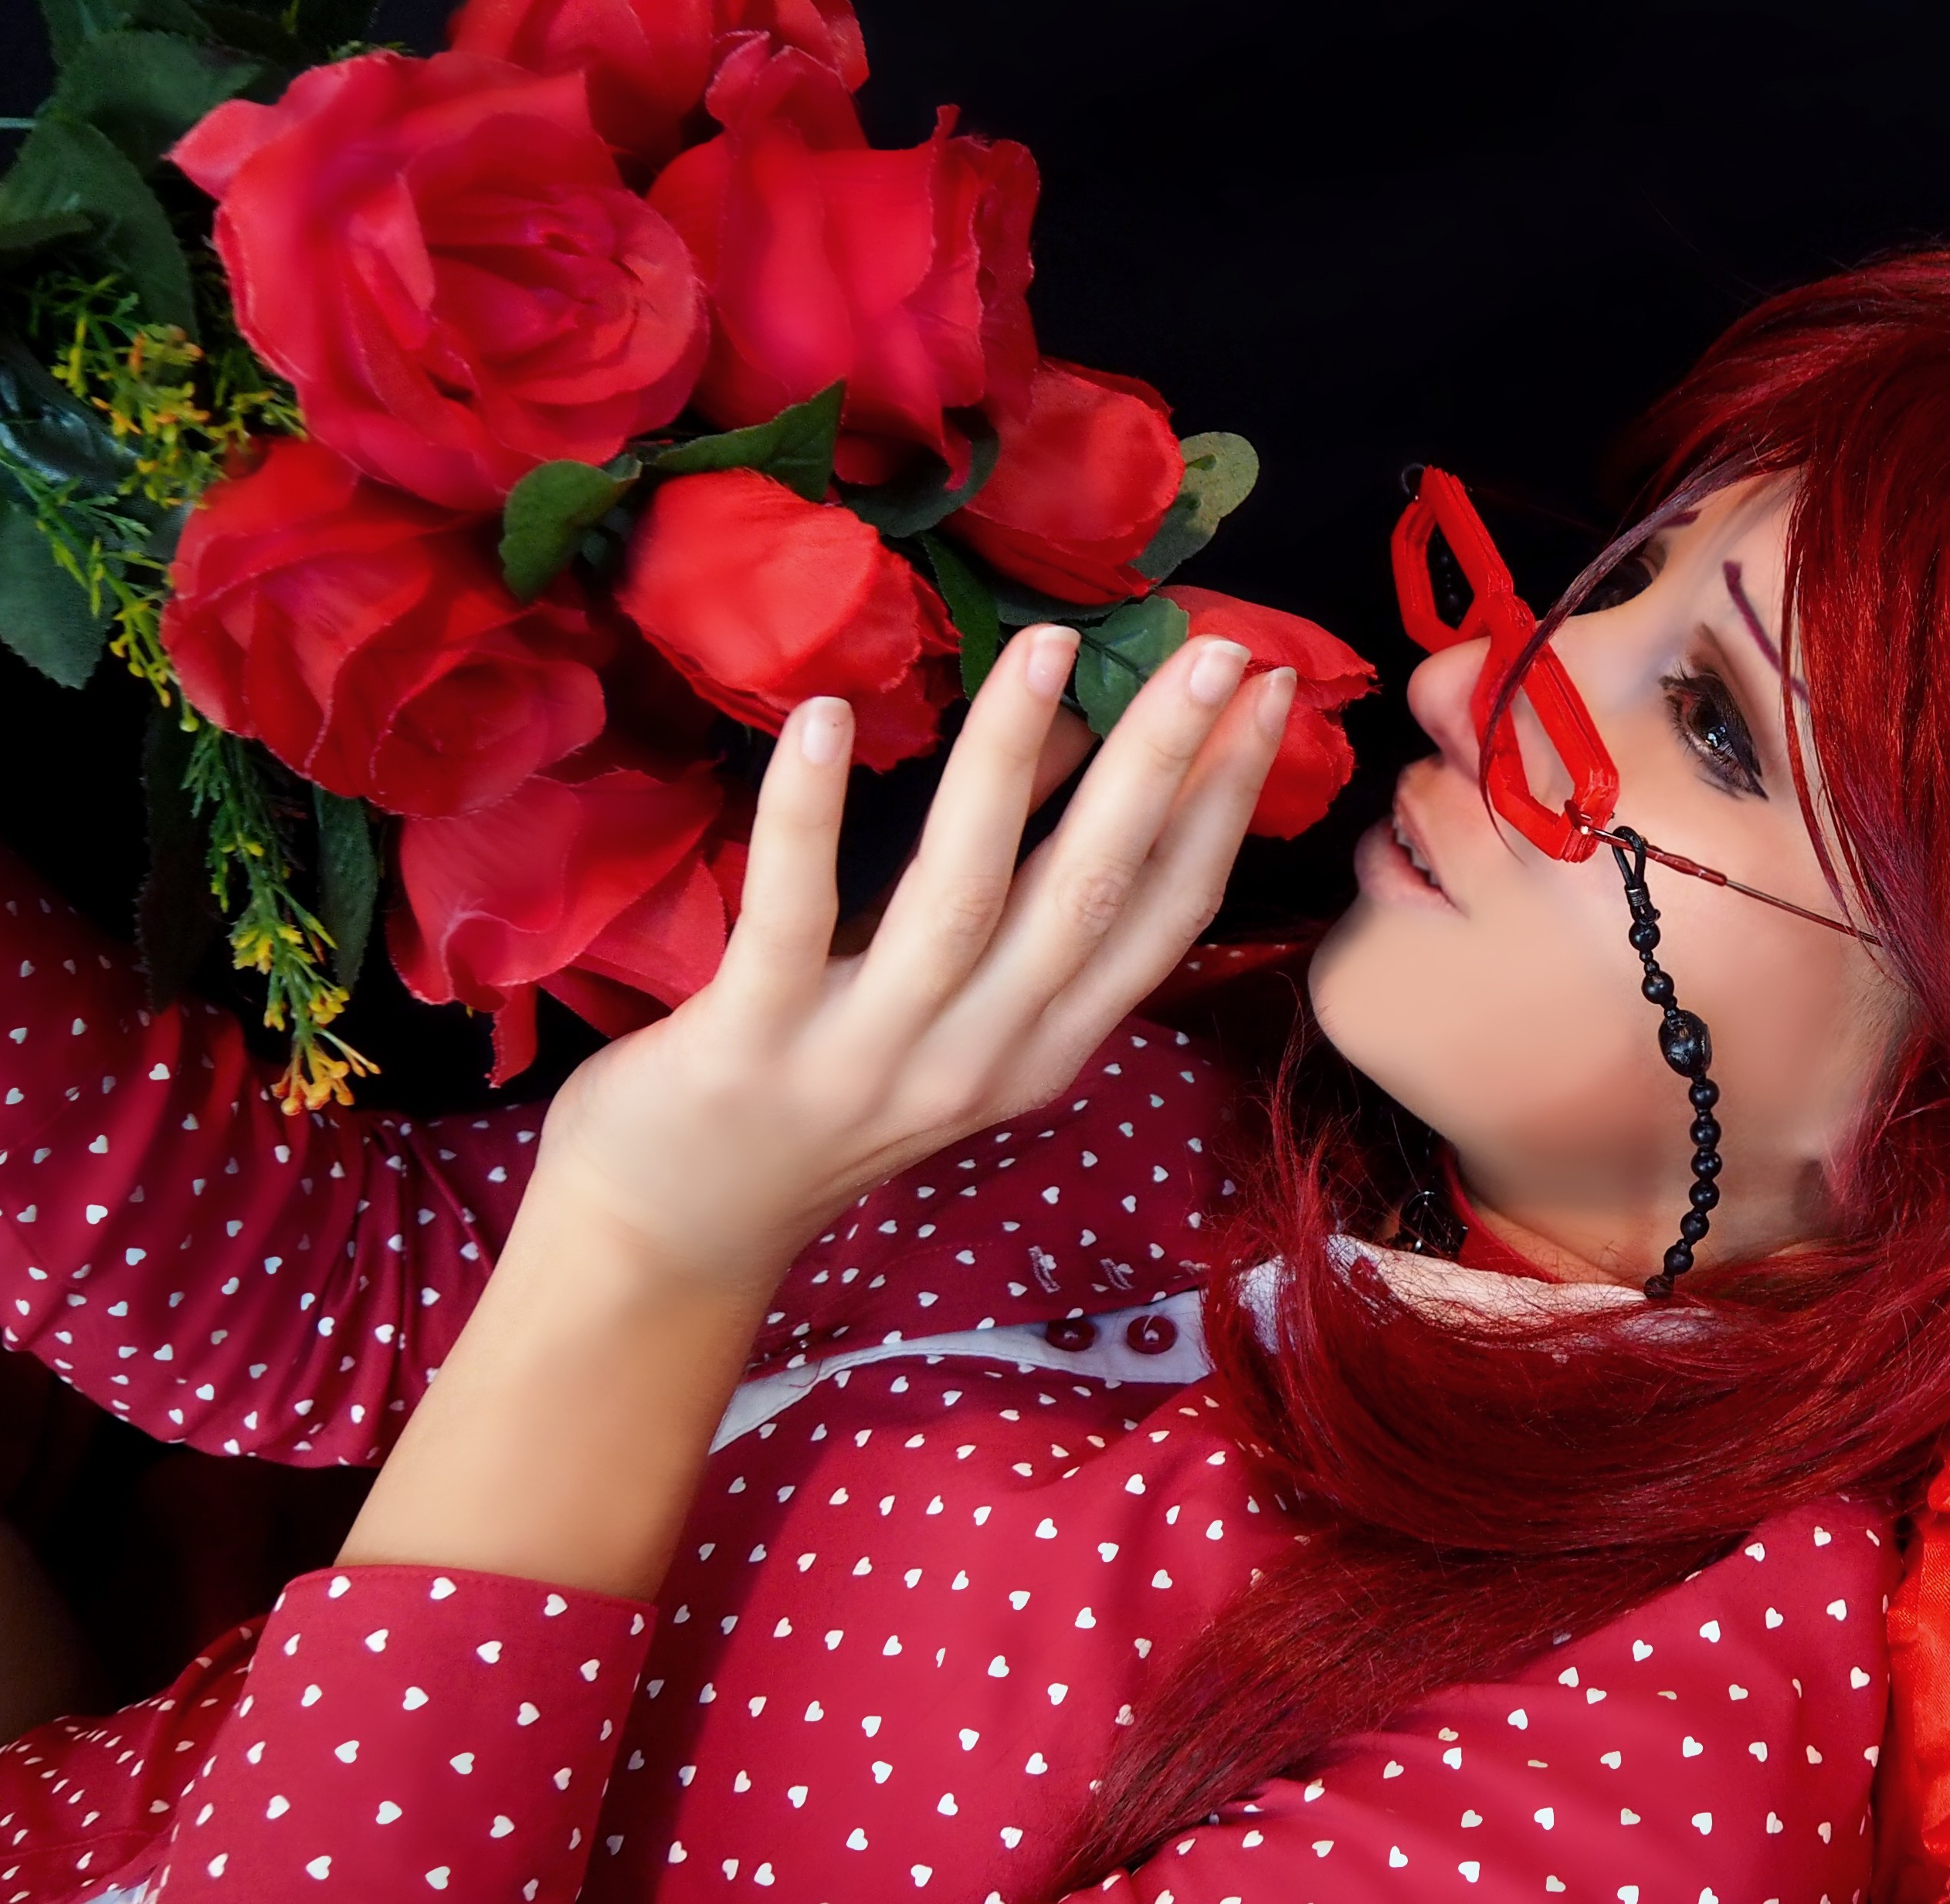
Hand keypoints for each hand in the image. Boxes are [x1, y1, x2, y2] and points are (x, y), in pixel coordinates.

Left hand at [528, 621, 1290, 1294]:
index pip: (1168, 915)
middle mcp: (982, 1056)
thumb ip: (1017, 896)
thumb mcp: (954, 1014)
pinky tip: (830, 717)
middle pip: (1093, 892)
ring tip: (1050, 648)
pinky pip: (792, 912)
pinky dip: (812, 813)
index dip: (1227, 802)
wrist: (680, 1230)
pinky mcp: (755, 1041)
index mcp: (1046, 1047)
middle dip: (1162, 762)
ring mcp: (872, 1056)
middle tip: (1215, 649)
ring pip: (963, 893)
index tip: (1269, 695)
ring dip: (1012, 761)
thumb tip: (1081, 739)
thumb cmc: (824, 1099)